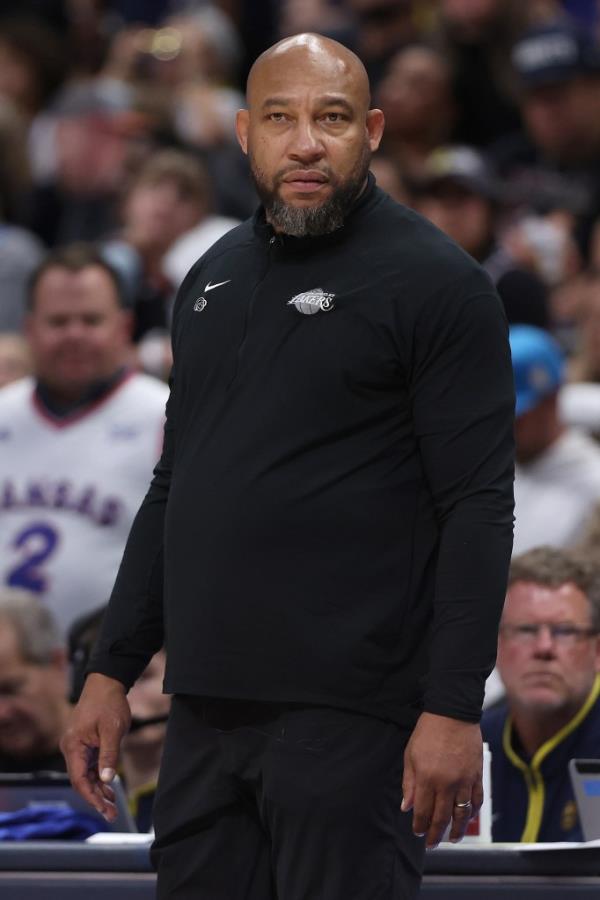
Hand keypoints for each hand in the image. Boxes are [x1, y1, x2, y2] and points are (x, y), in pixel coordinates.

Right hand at [60, 673, 130, 821]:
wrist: (106, 683)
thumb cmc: (109, 703)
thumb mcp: (113, 730)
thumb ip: (109, 755)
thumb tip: (107, 779)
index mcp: (73, 746)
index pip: (79, 779)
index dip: (91, 797)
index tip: (103, 810)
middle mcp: (71, 748)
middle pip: (81, 780)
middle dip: (96, 798)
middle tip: (111, 814)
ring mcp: (77, 746)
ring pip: (85, 775)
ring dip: (98, 790)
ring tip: (112, 805)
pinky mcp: (84, 743)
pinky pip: (89, 765)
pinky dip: (99, 777)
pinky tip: (110, 788)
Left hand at [401, 712, 482, 848]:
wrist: (453, 713)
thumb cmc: (428, 731)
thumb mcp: (410, 754)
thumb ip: (409, 782)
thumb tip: (406, 806)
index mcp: (427, 778)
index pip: (423, 811)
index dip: (420, 825)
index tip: (418, 832)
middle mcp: (447, 784)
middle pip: (442, 817)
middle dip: (435, 834)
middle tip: (432, 843)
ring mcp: (464, 781)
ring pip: (462, 814)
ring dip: (457, 830)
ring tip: (452, 839)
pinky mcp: (477, 775)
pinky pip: (477, 800)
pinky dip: (473, 812)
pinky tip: (468, 818)